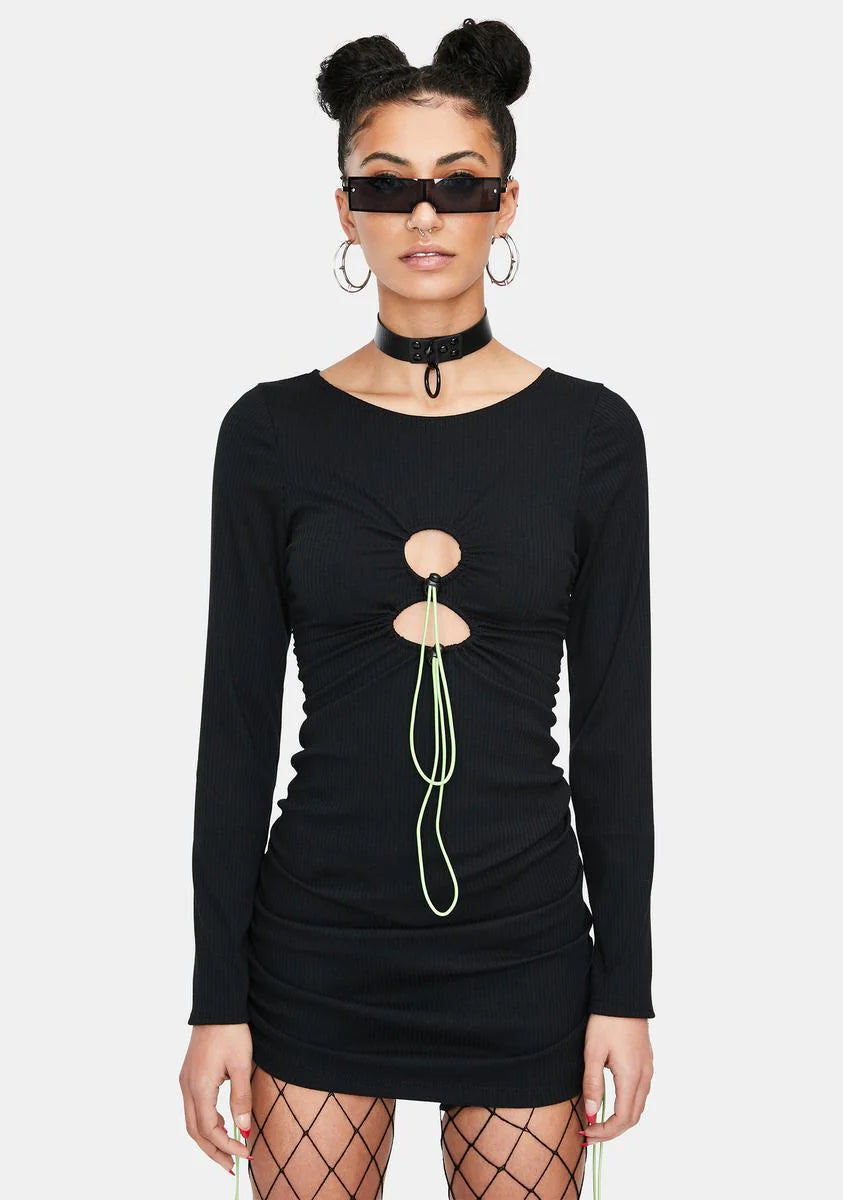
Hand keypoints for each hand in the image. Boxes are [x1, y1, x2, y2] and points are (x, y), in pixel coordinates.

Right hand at [179, 1023, 254, 1174]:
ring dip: (208, 1140)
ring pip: (192, 1122)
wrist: (218, 1006)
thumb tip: (243, 1130)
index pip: (210, 1130)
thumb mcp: (242, 1065)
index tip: (247, 1154)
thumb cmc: (231, 1032)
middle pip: (196, 1132)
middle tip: (233, 1167)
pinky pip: (193, 1108)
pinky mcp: (189, 1075)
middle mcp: (188, 1087)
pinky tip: (220, 1125)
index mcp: (200, 1087)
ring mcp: (186, 1081)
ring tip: (228, 1151)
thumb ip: (241, 1099)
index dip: (228, 1146)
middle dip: (214, 1152)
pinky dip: (205, 1124)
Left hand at [580, 1014, 653, 1142]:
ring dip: (619, 1120)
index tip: (586, 1133)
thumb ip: (592, 1084)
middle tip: (589, 1134)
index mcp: (632, 1077)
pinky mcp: (646, 1063)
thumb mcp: (593, 1052)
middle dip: (611, 1131)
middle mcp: (644, 1077)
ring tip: (596, 1122)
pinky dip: (625, 1106)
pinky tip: (609, 1102)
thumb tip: (592, 1115)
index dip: (605, 1132)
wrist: (623, 996)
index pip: (623, 1119)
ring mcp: (648, 1070)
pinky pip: (639, 1093)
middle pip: (633, 1118)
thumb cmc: (605, 1021)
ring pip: (637, 1107)